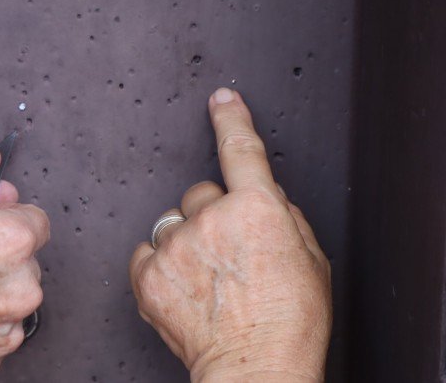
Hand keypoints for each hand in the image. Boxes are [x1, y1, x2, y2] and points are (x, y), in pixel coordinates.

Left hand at [129, 88, 331, 381]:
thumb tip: (260, 197)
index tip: (221, 99)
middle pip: (200, 194)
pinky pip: (145, 250)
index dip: (230, 118)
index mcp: (257, 210)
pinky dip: (159, 263)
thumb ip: (281, 215)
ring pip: (172, 222)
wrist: (255, 369)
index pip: (240, 148)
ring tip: (205, 278)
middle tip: (227, 254)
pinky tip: (180, 285)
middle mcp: (212, 220)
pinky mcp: (148, 274)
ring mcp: (175, 246)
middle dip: (212, 215)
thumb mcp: (309, 258)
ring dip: (185, 240)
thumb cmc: (288, 322)